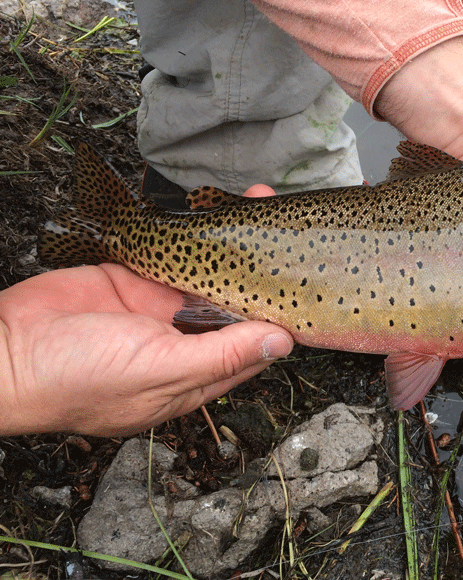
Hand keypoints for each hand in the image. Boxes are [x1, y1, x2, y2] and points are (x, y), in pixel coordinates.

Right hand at [0, 185, 292, 437]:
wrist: (3, 350)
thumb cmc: (76, 380)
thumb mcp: (159, 371)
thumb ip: (222, 356)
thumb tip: (282, 344)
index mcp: (197, 374)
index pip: (255, 345)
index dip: (282, 316)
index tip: (309, 281)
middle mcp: (184, 341)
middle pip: (236, 302)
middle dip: (262, 269)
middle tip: (290, 231)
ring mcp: (159, 307)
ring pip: (209, 271)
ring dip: (233, 242)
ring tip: (259, 204)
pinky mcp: (136, 276)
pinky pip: (173, 252)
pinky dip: (193, 233)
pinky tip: (216, 209)